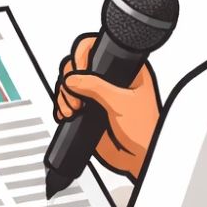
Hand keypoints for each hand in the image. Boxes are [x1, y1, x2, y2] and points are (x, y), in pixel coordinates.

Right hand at [55, 33, 160, 179]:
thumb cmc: (143, 130)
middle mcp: (110, 79)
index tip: (77, 72)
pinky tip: (67, 114)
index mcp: (126, 69)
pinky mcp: (89, 108)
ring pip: (70, 83)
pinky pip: (68, 100)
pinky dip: (63, 106)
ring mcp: (98, 94)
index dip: (83, 56)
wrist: (138, 157)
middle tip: (76, 100)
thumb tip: (73, 78)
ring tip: (73, 110)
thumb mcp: (121, 104)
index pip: (97, 49)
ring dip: (65, 96)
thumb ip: (97, 88)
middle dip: (70, 81)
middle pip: (78, 66)